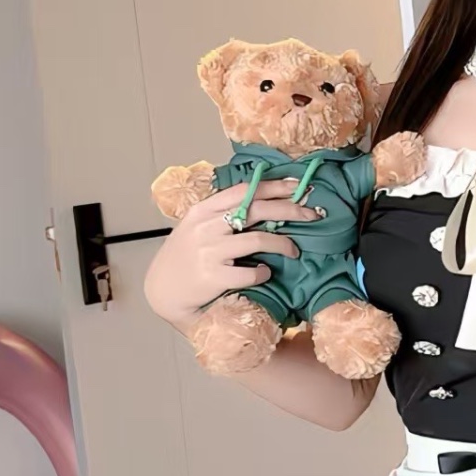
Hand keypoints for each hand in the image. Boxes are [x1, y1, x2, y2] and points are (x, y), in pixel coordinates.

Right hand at [143, 178, 320, 331]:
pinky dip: (263, 272)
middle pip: (256, 209)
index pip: (244, 190)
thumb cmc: (186, 256)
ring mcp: (209, 251)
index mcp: (203, 210)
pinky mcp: (213, 276)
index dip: (274, 186)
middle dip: (290, 210)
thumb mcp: (198, 227)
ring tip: (294, 250)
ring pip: (258, 239)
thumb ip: (223, 214)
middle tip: (312, 215)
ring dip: (283, 244)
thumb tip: (266, 203)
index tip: (298, 185)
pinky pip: (250, 272)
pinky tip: (265, 273)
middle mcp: (205, 226)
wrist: (163, 290)